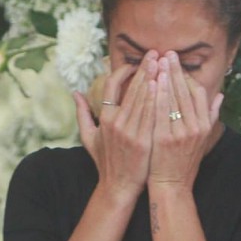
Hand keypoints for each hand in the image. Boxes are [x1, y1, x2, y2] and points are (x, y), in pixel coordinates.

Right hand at [74, 51, 157, 201]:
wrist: (119, 187)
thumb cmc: (106, 162)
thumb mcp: (89, 138)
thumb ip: (82, 114)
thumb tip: (75, 93)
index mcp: (104, 119)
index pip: (112, 86)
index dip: (124, 72)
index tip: (135, 64)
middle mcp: (116, 123)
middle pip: (132, 89)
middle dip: (145, 68)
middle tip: (156, 53)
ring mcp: (130, 132)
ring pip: (144, 99)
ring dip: (154, 79)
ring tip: (163, 63)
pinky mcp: (144, 141)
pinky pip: (153, 115)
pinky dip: (158, 99)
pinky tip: (165, 86)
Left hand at [148, 52, 222, 188]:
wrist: (172, 185)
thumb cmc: (183, 162)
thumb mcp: (202, 139)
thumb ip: (211, 116)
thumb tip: (220, 96)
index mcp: (204, 125)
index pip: (198, 93)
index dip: (187, 76)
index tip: (178, 64)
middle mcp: (196, 127)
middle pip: (186, 91)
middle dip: (176, 70)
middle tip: (167, 53)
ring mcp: (181, 133)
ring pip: (173, 98)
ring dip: (166, 77)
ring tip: (159, 61)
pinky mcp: (165, 138)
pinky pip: (161, 111)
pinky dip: (158, 95)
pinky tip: (152, 81)